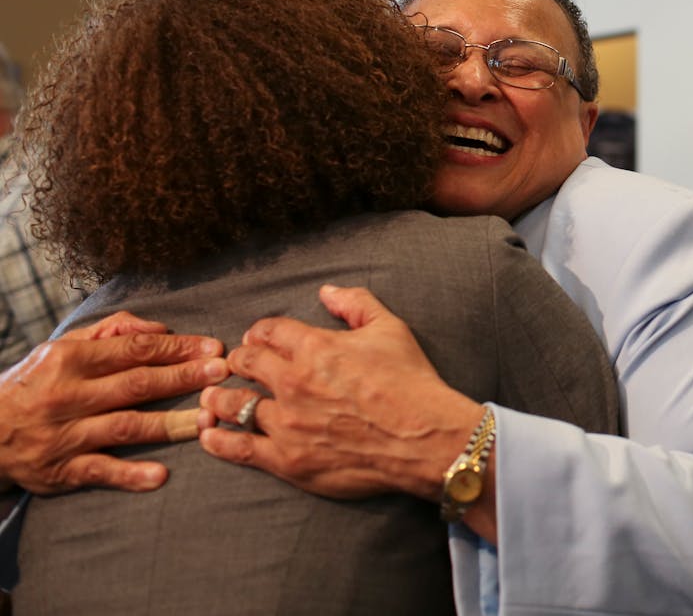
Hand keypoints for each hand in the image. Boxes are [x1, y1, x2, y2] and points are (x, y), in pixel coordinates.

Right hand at [0, 311, 227, 493]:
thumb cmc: (35, 383)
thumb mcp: (62, 347)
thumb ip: (111, 332)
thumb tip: (160, 328)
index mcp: (68, 360)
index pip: (134, 350)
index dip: (177, 348)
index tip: (214, 347)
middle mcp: (67, 396)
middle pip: (137, 385)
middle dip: (184, 377)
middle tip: (222, 374)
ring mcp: (64, 435)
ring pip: (126, 427)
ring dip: (170, 424)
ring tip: (209, 419)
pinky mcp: (60, 471)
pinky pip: (100, 472)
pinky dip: (130, 475)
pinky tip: (160, 476)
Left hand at [199, 285, 481, 502]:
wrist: (425, 438)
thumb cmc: (411, 382)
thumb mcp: (391, 328)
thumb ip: (356, 303)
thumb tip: (327, 291)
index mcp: (315, 346)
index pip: (269, 331)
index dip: (261, 332)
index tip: (259, 339)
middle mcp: (293, 382)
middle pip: (245, 364)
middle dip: (239, 361)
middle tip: (240, 367)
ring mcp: (286, 423)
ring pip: (233, 405)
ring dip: (220, 398)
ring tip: (214, 398)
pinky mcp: (287, 459)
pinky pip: (238, 448)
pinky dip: (218, 440)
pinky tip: (210, 434)